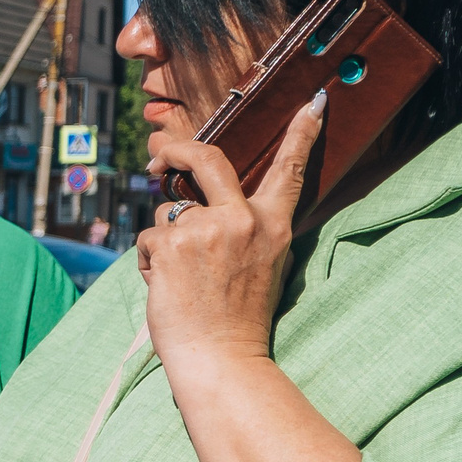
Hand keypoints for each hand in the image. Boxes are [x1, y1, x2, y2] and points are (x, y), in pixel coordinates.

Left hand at [137, 90, 323, 376]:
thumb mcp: (261, 264)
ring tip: (183, 279)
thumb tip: (200, 202)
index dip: (301, 134)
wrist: (220, 358)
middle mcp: (243, 219)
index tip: (312, 103)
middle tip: (161, 154)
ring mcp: (206, 228)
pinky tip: (167, 287)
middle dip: (180, 148)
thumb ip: (243, 228)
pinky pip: (149, 237)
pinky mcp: (171, 242)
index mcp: (273, 225)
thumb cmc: (236, 318)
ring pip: (169, 212)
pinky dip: (149, 261)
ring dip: (165, 241)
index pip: (289, 170)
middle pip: (209, 158)